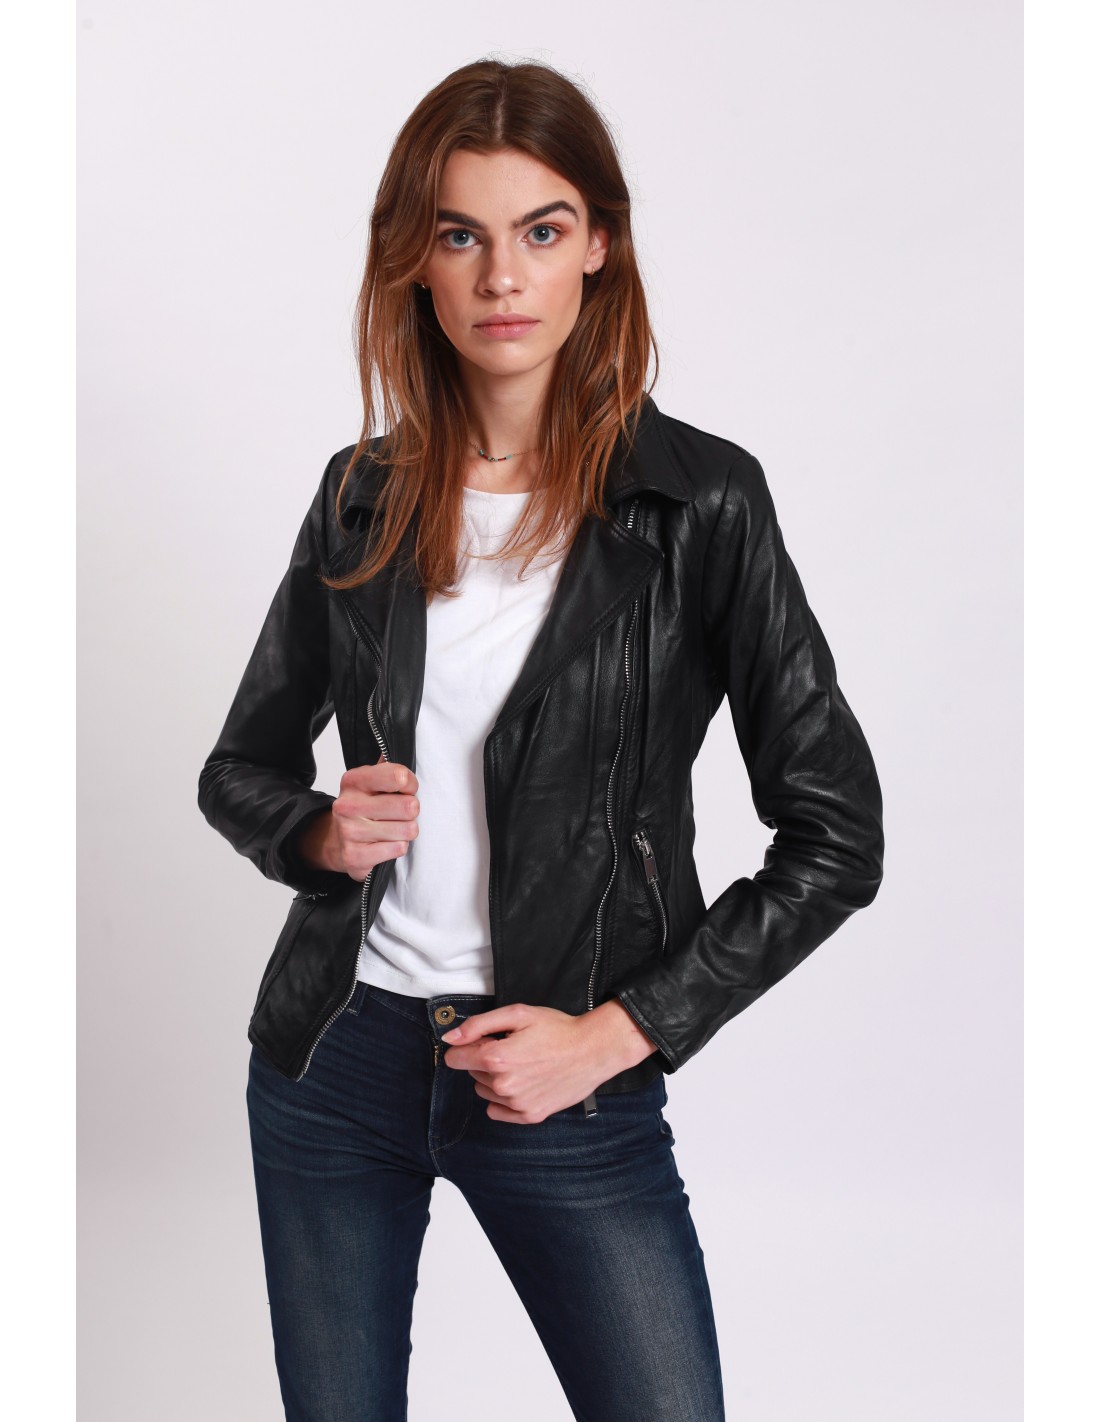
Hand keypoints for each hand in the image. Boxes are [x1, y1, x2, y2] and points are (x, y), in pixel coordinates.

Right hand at [294, 761, 419, 880]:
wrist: (336, 841)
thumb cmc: (363, 808)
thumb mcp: (371, 782)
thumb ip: (388, 766)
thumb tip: (403, 746)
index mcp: (354, 780)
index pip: (398, 776)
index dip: (411, 784)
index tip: (407, 789)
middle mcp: (348, 804)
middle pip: (408, 806)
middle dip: (412, 811)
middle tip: (402, 813)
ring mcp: (349, 832)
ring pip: (408, 830)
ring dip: (406, 831)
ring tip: (393, 828)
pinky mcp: (355, 856)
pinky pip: (398, 849)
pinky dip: (398, 847)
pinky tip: (386, 843)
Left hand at [440, 999, 657, 1122]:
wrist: (593, 1050)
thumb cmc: (557, 1029)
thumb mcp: (517, 1014)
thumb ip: (478, 1024)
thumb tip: (450, 1037)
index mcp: (496, 1058)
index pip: (455, 1059)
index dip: (468, 1045)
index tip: (487, 1039)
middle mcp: (503, 1085)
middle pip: (472, 1073)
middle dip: (486, 1060)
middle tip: (514, 1048)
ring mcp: (517, 1104)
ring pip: (485, 1090)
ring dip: (496, 1078)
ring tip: (524, 1064)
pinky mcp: (530, 1116)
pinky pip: (497, 1111)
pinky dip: (504, 1099)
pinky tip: (524, 1083)